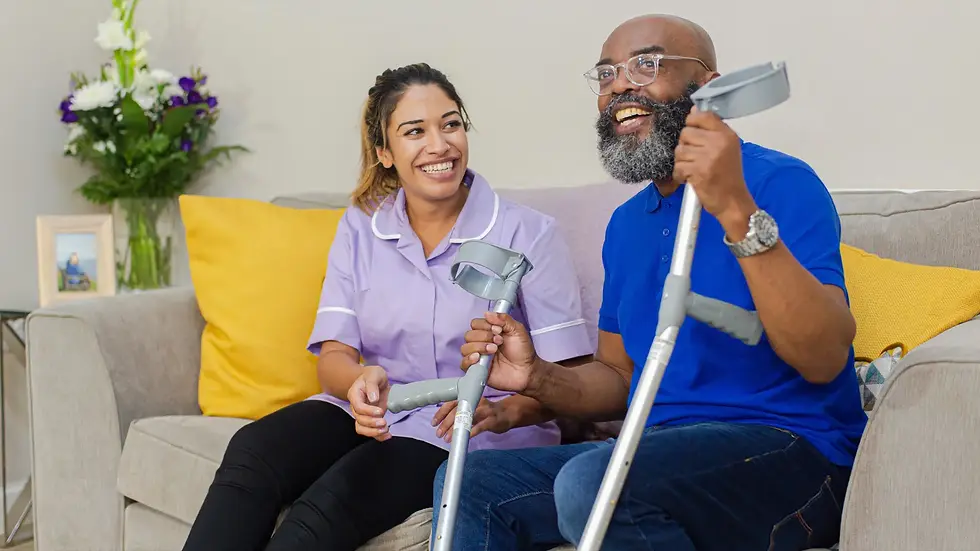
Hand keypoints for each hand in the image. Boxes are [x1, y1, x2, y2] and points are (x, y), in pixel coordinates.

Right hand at [347, 365, 390, 440]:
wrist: (375, 380)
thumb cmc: (373, 375)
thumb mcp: (374, 374)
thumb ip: (372, 384)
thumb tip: (373, 399)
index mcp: (355, 394)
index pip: (358, 406)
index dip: (368, 411)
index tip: (380, 411)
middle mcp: (356, 407)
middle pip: (359, 419)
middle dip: (372, 423)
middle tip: (384, 422)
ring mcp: (362, 415)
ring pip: (362, 428)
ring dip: (373, 432)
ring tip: (386, 430)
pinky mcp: (370, 420)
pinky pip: (370, 431)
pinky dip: (378, 436)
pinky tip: (387, 436)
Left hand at [431, 398, 513, 441]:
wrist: (509, 413)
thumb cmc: (488, 412)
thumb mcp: (473, 408)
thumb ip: (461, 412)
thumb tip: (444, 423)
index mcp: (469, 397)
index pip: (451, 402)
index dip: (441, 413)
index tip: (433, 423)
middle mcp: (476, 401)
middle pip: (457, 411)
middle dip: (446, 423)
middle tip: (438, 433)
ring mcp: (485, 411)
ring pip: (466, 418)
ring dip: (455, 429)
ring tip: (447, 439)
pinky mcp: (492, 420)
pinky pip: (479, 426)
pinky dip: (470, 433)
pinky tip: (463, 439)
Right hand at [461, 312, 536, 392]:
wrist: (527, 370)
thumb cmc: (523, 351)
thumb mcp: (517, 330)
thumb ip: (504, 319)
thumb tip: (487, 313)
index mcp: (488, 332)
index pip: (475, 324)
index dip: (485, 325)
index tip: (499, 330)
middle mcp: (481, 343)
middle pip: (469, 335)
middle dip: (484, 336)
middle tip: (499, 341)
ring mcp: (478, 356)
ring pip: (465, 348)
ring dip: (479, 347)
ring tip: (494, 350)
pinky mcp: (476, 369)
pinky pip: (463, 364)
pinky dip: (468, 359)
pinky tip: (479, 358)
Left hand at [673, 106, 757, 238]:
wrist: (733, 202)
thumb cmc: (728, 177)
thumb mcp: (727, 148)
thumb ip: (711, 131)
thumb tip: (693, 111)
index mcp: (727, 134)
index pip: (702, 115)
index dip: (692, 122)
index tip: (694, 135)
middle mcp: (718, 142)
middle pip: (686, 132)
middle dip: (686, 146)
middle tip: (695, 158)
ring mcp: (708, 156)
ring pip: (679, 150)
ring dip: (682, 162)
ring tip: (693, 169)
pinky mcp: (697, 171)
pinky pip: (677, 166)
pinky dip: (680, 175)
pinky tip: (689, 178)